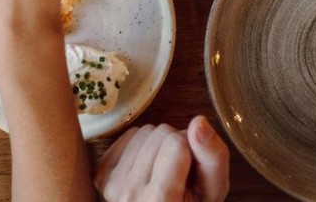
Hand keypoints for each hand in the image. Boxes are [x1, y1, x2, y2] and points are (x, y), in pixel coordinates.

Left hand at [95, 116, 229, 201]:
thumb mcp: (213, 192)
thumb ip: (213, 158)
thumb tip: (198, 122)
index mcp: (159, 201)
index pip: (177, 143)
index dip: (191, 150)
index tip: (191, 171)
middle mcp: (130, 195)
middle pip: (160, 133)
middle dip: (174, 145)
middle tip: (178, 173)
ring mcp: (112, 185)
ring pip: (143, 131)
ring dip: (157, 144)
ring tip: (163, 171)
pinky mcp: (101, 174)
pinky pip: (128, 136)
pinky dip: (141, 145)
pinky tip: (147, 168)